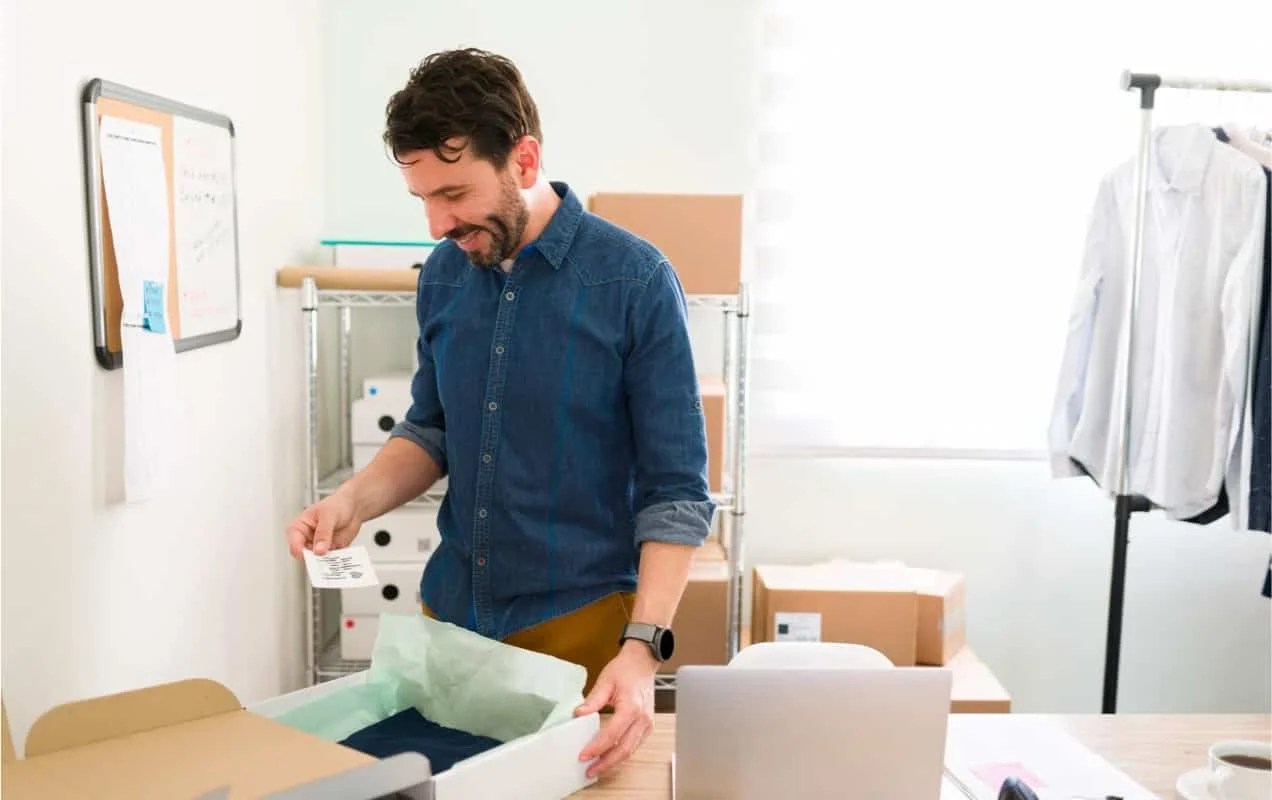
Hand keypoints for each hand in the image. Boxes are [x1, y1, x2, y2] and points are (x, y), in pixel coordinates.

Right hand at [286, 492, 361, 558]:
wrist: (353, 507)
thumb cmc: (336, 505)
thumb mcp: (329, 515)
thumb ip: (323, 532)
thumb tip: (318, 550)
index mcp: (299, 527)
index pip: (294, 542)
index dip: (299, 550)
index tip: (308, 554)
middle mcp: (307, 539)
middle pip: (305, 556)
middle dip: (314, 560)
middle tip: (324, 559)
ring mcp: (319, 547)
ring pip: (318, 561)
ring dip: (326, 563)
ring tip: (335, 561)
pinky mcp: (331, 552)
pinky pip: (331, 561)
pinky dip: (336, 563)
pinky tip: (342, 561)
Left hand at [574, 640, 657, 778]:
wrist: (643, 662)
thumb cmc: (626, 669)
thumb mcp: (605, 681)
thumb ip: (592, 701)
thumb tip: (578, 715)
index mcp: (632, 707)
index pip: (612, 735)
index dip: (596, 748)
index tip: (583, 755)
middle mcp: (643, 718)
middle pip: (624, 749)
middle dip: (605, 763)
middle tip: (589, 770)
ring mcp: (647, 723)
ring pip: (631, 751)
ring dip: (613, 761)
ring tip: (596, 767)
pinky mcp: (647, 725)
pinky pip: (635, 745)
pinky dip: (621, 754)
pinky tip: (609, 756)